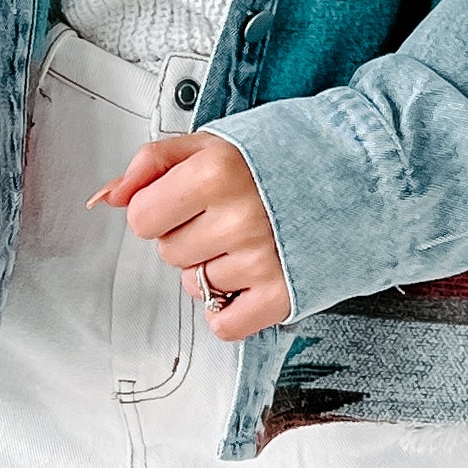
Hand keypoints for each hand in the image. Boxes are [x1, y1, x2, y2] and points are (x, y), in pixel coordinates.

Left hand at [92, 136, 288, 338]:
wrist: (361, 176)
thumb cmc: (284, 158)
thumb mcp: (215, 142)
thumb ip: (153, 164)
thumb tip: (107, 197)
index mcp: (217, 171)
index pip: (141, 218)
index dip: (160, 209)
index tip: (190, 200)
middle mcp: (238, 217)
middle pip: (168, 255)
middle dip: (190, 237)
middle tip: (230, 217)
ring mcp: (261, 261)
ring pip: (195, 288)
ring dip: (214, 270)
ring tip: (250, 241)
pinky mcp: (283, 296)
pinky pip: (224, 325)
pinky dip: (231, 309)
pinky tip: (251, 279)